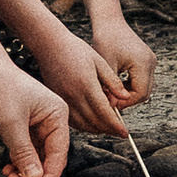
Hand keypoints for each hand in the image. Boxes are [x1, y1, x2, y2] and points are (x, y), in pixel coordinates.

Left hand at [0, 53, 70, 176]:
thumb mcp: (12, 124)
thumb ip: (24, 153)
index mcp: (56, 115)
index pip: (59, 151)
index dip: (51, 174)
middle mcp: (48, 122)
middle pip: (47, 157)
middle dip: (35, 176)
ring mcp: (32, 126)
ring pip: (32, 158)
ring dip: (23, 173)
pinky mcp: (17, 129)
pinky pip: (21, 152)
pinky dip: (15, 164)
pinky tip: (7, 172)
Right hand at [24, 19, 137, 138]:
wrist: (50, 44)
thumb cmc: (74, 49)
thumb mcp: (100, 61)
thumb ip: (113, 82)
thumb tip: (126, 98)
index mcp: (86, 84)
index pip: (104, 112)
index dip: (115, 125)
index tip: (124, 132)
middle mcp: (73, 95)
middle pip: (93, 122)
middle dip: (108, 130)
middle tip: (119, 132)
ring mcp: (63, 99)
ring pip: (82, 124)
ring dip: (96, 130)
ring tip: (108, 128)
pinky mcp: (57, 101)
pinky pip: (71, 120)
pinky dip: (83, 126)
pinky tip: (92, 122)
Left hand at [84, 9, 155, 109]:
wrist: (110, 22)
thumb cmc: (105, 40)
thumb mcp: (106, 66)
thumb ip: (110, 88)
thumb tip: (111, 109)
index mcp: (143, 63)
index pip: (140, 93)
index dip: (126, 102)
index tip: (111, 105)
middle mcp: (151, 62)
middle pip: (145, 92)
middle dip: (128, 100)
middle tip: (112, 102)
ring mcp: (150, 61)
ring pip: (144, 87)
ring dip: (129, 93)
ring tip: (112, 94)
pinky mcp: (146, 60)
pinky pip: (142, 79)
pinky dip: (131, 85)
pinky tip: (116, 85)